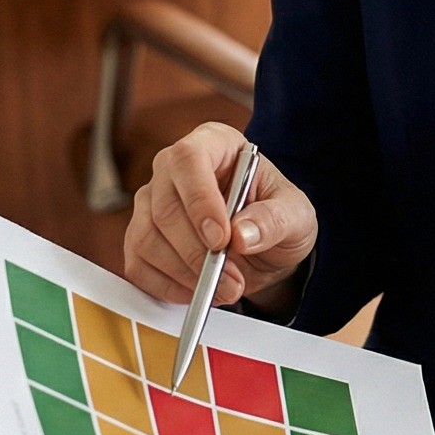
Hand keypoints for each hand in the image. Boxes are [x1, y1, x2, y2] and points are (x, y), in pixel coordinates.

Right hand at [122, 122, 316, 316]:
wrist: (265, 249)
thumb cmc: (278, 218)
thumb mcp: (297, 216)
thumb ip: (276, 220)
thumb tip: (242, 234)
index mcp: (215, 143)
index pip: (189, 159)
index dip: (199, 199)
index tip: (221, 239)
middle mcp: (174, 168)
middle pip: (164, 205)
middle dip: (197, 252)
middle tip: (232, 281)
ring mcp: (152, 202)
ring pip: (146, 237)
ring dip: (184, 273)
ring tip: (225, 289)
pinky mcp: (141, 237)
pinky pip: (138, 264)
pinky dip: (166, 286)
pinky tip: (197, 291)